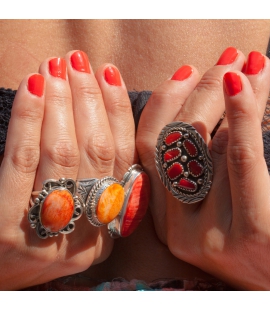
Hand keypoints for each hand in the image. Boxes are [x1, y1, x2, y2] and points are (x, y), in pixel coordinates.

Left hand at [0, 51, 136, 288]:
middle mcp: (89, 235)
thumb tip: (102, 116)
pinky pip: (24, 162)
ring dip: (62, 102)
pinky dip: (31, 119)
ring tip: (55, 68)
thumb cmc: (33, 236)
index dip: (119, 113)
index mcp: (110, 230)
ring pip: (65, 153)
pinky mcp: (10, 229)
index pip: (124, 160)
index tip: (110, 74)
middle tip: (80, 62)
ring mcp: (50, 236)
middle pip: (98, 152)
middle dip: (90, 99)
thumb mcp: (77, 219)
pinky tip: (34, 88)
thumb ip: (95, 181)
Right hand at [137, 47, 269, 288]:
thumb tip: (207, 112)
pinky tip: (248, 80)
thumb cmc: (254, 244)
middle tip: (225, 58)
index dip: (161, 104)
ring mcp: (208, 236)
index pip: (146, 148)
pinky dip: (241, 115)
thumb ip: (206, 166)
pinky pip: (239, 158)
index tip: (183, 73)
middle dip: (198, 91)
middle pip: (172, 140)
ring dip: (228, 94)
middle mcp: (175, 228)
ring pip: (211, 143)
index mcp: (161, 219)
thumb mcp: (216, 204)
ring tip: (250, 63)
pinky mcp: (250, 234)